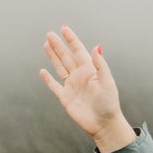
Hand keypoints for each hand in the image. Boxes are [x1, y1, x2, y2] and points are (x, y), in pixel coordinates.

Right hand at [40, 25, 135, 151]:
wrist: (104, 124)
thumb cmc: (109, 104)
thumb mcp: (107, 82)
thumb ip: (100, 65)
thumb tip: (97, 46)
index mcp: (90, 71)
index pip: (78, 51)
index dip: (71, 39)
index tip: (64, 28)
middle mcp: (80, 76)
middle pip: (66, 57)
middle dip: (58, 45)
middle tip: (49, 33)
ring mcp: (72, 87)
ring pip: (60, 68)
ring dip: (53, 56)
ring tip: (46, 45)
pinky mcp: (65, 98)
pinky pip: (54, 86)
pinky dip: (48, 79)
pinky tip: (42, 71)